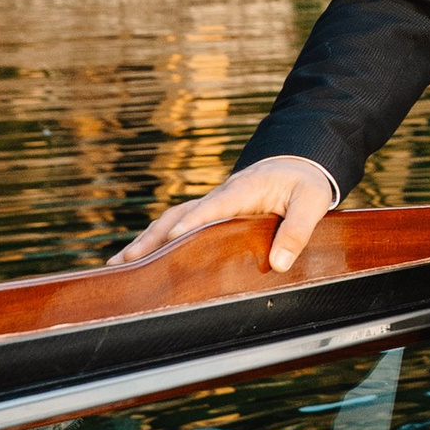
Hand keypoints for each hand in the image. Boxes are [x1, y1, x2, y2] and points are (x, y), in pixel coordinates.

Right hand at [110, 153, 337, 277]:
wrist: (300, 163)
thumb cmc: (306, 182)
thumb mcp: (312, 202)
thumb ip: (297, 230)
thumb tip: (278, 263)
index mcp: (242, 190)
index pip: (212, 207)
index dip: (191, 223)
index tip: (171, 238)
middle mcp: (220, 196)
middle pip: (178, 217)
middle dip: (151, 239)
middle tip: (123, 262)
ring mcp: (213, 206)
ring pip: (172, 222)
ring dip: (146, 243)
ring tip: (117, 266)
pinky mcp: (212, 215)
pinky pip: (180, 227)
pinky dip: (158, 242)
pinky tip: (141, 261)